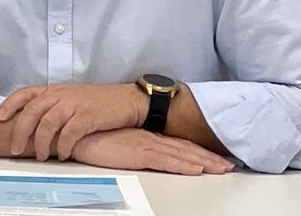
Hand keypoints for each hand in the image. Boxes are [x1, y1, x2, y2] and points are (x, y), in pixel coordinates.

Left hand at [0, 84, 144, 159]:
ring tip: (41, 156)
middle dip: (20, 132)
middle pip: (32, 112)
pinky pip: (69, 133)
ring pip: (47, 124)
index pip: (24, 94)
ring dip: (41, 143)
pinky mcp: (87, 116)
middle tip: (15, 149)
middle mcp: (60, 95)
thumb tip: (30, 124)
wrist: (126, 100)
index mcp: (53, 90)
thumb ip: (51, 107)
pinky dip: (63, 146)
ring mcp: (73, 105)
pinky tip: (64, 154)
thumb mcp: (69, 98)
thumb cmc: (97, 102)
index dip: (9, 105)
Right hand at [71, 128, 233, 174]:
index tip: (213, 157)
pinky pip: (166, 161)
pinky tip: (197, 170)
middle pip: (184, 149)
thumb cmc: (87, 136)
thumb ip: (126, 146)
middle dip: (207, 157)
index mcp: (143, 136)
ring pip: (181, 155)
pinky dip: (184, 165)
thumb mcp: (112, 141)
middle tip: (227, 165)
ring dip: (203, 162)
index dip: (196, 150)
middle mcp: (147, 138)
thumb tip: (135, 152)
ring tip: (221, 169)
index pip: (176, 144)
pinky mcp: (137, 153)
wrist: (72, 130)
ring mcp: (144, 145)